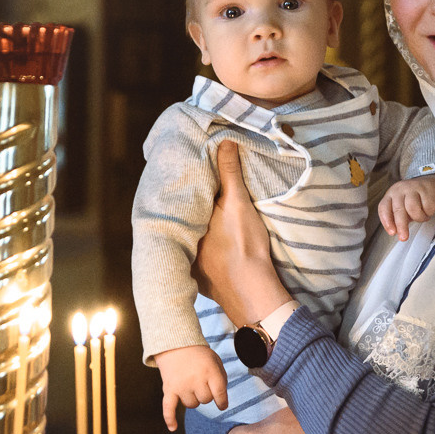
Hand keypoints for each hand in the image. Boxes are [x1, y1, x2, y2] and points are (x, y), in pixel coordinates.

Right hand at [156, 344, 227, 430]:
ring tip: (189, 384)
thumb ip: (221, 379)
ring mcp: (181, 385)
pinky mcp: (169, 389)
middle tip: (200, 381)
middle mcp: (196, 379)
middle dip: (205, 394)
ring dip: (192, 398)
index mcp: (210, 371)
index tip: (222, 404)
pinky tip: (173, 428)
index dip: (222, 402)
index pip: (220, 395)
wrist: (175, 344)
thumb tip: (222, 401)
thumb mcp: (215, 361)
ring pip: (192, 404)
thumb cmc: (199, 355)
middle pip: (206, 400)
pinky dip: (170, 418)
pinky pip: (168, 408)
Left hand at [192, 141, 288, 327]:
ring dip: (196, 233)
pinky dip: (203, 252)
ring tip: (205, 221)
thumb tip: (224, 141)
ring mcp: (189, 264)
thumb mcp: (238, 203)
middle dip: (190, 212)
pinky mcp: (200, 280)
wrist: (253, 293)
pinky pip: (197, 259)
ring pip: (189, 240)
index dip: (190, 189)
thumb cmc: (244, 246)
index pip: (184, 200)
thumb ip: (229, 173)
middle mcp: (182, 243)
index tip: (193, 176)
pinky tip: (212, 248)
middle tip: (198, 198)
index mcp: (187, 222)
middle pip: (185, 220)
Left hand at [377, 171, 434, 238]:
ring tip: (423, 216)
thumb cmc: (416, 199)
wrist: (434, 184)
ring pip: (413, 209)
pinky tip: (429, 208)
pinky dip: (430, 212)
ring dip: (420, 218)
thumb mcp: (403, 207)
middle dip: (401, 226)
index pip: (384, 207)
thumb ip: (398, 218)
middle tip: (404, 238)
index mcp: (391, 194)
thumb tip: (396, 232)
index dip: (386, 221)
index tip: (392, 232)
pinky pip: (428, 208)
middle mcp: (400, 189)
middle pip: (398, 210)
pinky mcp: (427, 189)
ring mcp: (413, 187)